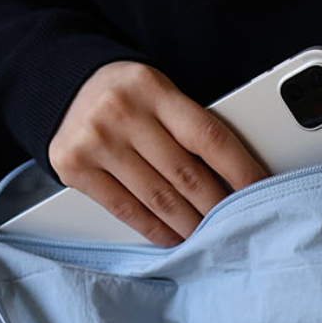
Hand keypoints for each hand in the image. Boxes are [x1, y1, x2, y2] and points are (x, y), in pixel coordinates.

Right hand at [48, 60, 269, 245]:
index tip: (263, 193)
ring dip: (190, 225)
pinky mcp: (74, 167)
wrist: (59, 84)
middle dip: (217, 207)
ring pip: (159, 198)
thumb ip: (187, 125)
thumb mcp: (157, 93)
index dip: (241, 170)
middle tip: (238, 225)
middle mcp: (122, 111)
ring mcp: (96, 140)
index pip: (209, 137)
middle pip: (186, 174)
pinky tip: (174, 238)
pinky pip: (127, 209)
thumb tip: (233, 177)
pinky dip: (156, 229)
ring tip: (209, 237)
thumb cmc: (124, 96)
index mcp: (153, 87)